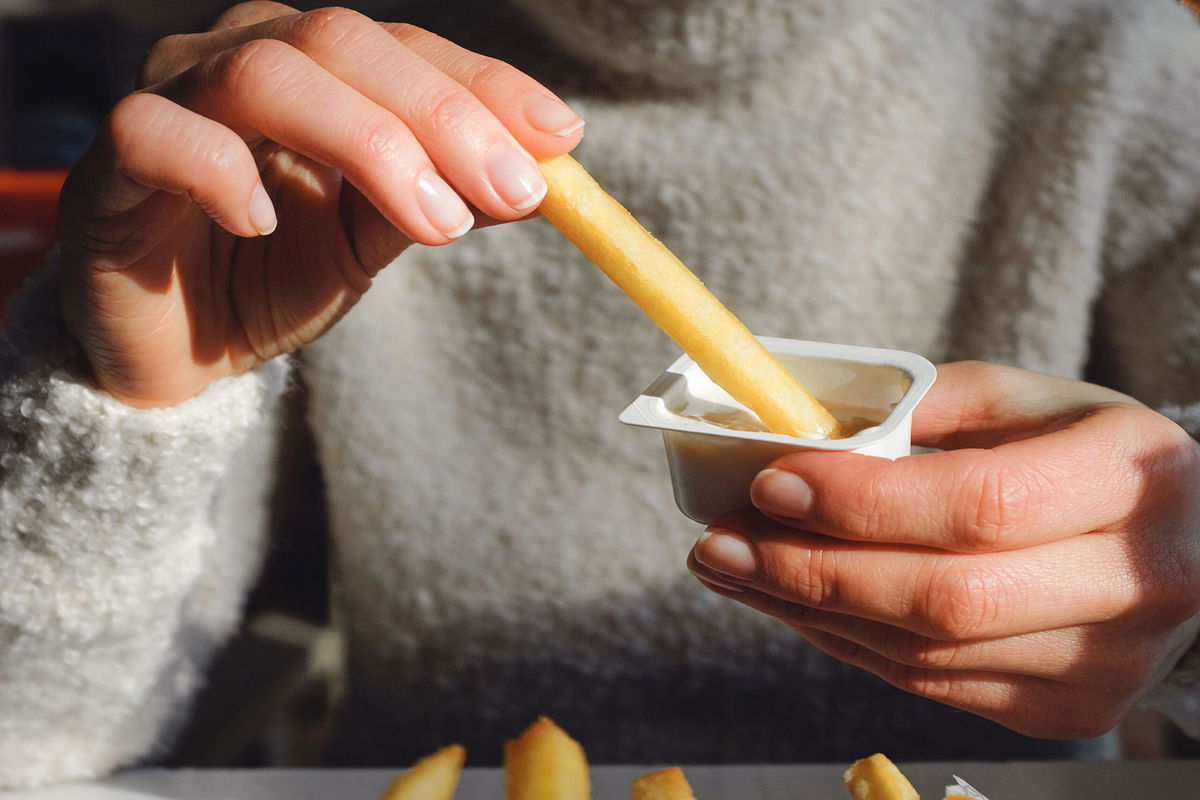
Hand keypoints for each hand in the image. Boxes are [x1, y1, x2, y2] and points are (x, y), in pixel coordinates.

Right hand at [57, 1, 582, 407]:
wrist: (180, 349)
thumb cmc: (275, 275)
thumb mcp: (376, 238)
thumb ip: (442, 197)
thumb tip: (539, 174)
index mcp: (314, 66)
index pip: (406, 48)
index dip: (486, 87)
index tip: (560, 140)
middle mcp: (242, 58)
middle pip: (344, 42)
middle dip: (442, 118)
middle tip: (513, 192)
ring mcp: (172, 100)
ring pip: (265, 75)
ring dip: (366, 144)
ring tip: (435, 225)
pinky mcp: (111, 164)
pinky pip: (160, 135)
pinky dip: (221, 171)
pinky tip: (264, 225)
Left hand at [688, 361, 1199, 737]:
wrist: (1184, 547)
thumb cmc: (1084, 455)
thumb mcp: (1026, 399)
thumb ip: (927, 403)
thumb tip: (809, 434)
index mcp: (1128, 477)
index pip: (981, 503)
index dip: (864, 503)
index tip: (771, 482)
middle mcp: (1133, 581)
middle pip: (947, 598)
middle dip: (811, 572)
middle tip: (718, 542)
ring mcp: (1102, 662)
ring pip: (925, 654)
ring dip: (807, 611)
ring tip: (732, 569)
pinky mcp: (1066, 710)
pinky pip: (928, 685)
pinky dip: (845, 642)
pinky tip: (792, 603)